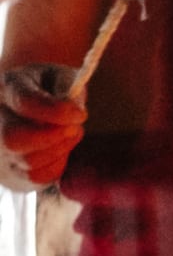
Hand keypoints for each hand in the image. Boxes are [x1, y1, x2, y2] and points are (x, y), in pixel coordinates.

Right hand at [0, 65, 83, 188]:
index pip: (25, 102)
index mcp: (8, 86)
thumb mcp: (60, 77)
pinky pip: (36, 177)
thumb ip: (69, 88)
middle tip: (75, 130)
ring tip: (69, 134)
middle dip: (52, 138)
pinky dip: (56, 165)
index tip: (80, 115)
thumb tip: (74, 111)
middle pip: (13, 139)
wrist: (30, 111)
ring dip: (59, 150)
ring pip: (29, 161)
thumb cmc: (49, 90)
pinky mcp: (8, 170)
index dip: (56, 112)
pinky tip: (59, 148)